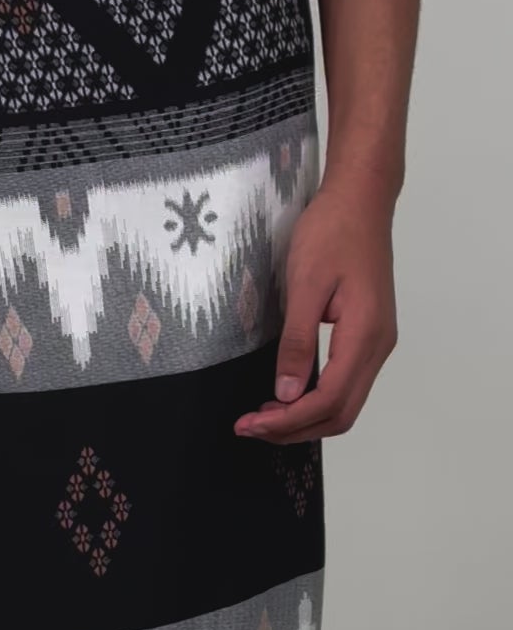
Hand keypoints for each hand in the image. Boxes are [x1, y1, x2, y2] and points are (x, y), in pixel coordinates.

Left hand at [235, 176, 397, 443]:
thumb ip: (297, 342)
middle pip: (340, 413)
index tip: (251, 424)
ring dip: (305, 418)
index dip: (289, 420)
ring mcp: (376, 343)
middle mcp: (378, 346)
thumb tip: (285, 393)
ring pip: (344, 404)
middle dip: (295, 429)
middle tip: (251, 428)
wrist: (360, 200)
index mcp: (365, 335)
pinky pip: (345, 384)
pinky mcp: (368, 337)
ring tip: (264, 417)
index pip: (328, 399)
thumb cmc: (333, 232)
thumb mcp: (305, 285)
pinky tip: (286, 396)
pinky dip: (315, 400)